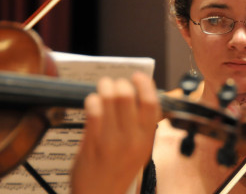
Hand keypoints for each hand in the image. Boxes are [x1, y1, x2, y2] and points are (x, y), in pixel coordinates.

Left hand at [71, 71, 160, 193]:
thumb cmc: (120, 170)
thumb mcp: (141, 148)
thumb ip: (144, 124)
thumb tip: (144, 95)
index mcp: (147, 138)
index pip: (151, 102)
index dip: (144, 84)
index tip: (137, 77)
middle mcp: (132, 138)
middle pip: (127, 95)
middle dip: (119, 83)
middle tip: (114, 84)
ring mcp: (111, 140)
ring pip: (108, 99)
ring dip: (104, 87)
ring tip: (103, 88)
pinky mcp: (92, 142)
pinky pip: (92, 110)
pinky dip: (92, 100)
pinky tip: (92, 103)